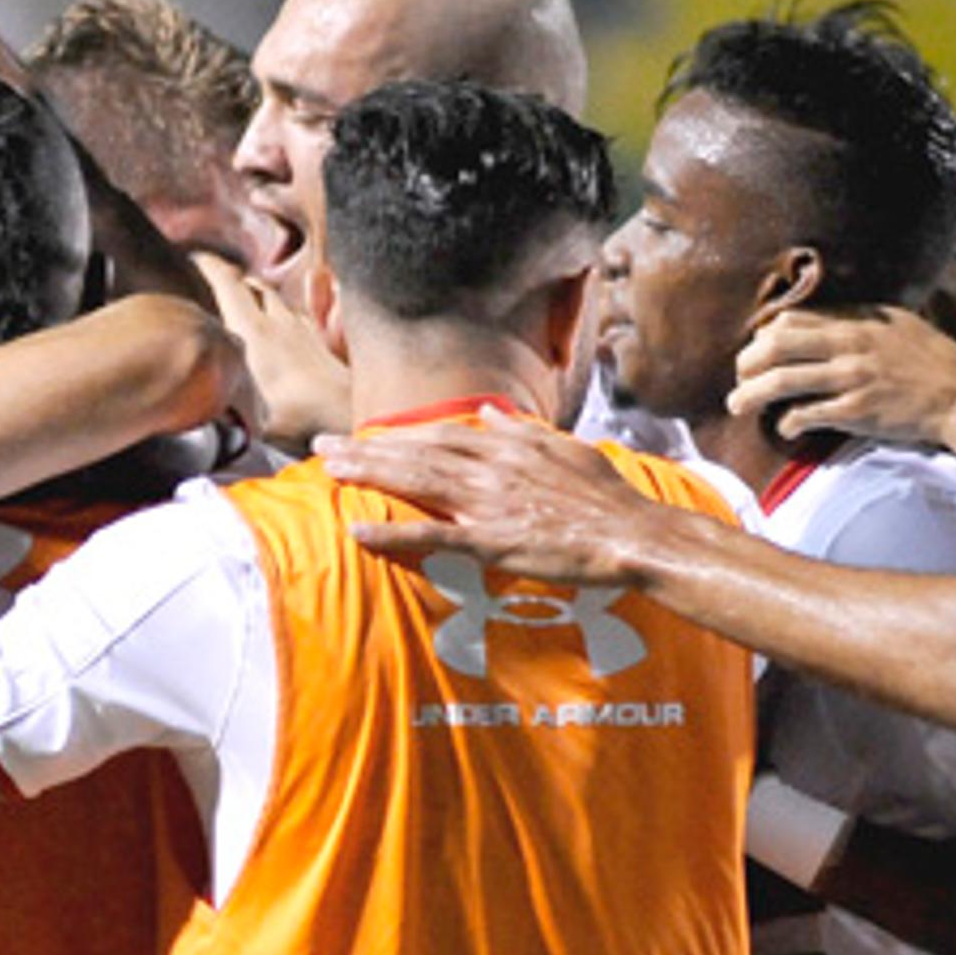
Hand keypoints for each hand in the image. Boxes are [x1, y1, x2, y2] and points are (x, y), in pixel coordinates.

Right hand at [195, 253, 345, 450]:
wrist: (351, 414)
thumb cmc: (300, 417)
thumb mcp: (252, 420)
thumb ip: (226, 411)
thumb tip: (204, 411)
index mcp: (253, 332)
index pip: (228, 284)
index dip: (210, 267)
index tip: (196, 258)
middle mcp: (278, 321)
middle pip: (252, 286)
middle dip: (234, 281)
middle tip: (218, 283)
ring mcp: (302, 328)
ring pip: (276, 299)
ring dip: (259, 297)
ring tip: (246, 305)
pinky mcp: (320, 341)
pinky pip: (296, 317)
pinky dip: (282, 316)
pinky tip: (280, 331)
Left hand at [316, 414, 670, 585]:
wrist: (633, 534)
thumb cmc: (606, 497)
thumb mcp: (567, 449)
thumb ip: (522, 431)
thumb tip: (491, 413)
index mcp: (508, 445)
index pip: (440, 434)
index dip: (398, 434)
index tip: (365, 435)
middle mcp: (491, 468)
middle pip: (416, 452)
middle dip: (366, 448)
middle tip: (323, 446)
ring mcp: (488, 503)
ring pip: (416, 482)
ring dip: (368, 474)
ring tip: (329, 471)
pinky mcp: (491, 541)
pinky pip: (432, 535)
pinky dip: (392, 531)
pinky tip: (357, 528)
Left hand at [727, 303, 955, 453]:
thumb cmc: (932, 361)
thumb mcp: (896, 325)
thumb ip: (857, 320)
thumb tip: (820, 321)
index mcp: (856, 320)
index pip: (791, 319)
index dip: (764, 335)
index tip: (757, 350)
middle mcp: (849, 344)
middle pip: (775, 345)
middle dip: (746, 363)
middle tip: (738, 378)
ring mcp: (851, 378)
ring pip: (781, 381)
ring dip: (750, 394)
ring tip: (736, 405)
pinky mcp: (857, 412)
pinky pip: (806, 414)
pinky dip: (787, 421)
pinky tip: (785, 427)